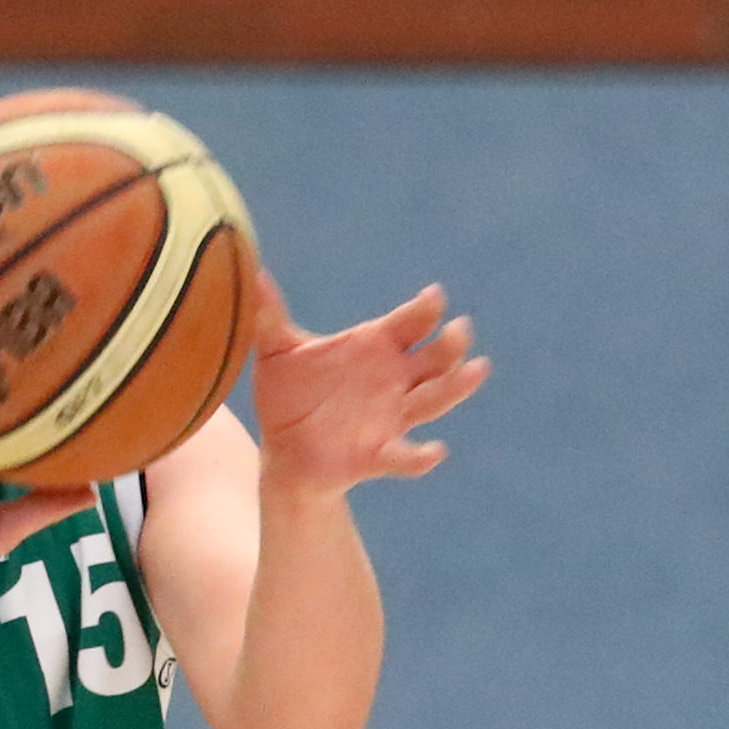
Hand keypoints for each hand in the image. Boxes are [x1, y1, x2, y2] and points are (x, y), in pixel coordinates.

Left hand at [248, 272, 486, 497]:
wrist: (283, 452)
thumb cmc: (288, 395)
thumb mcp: (276, 351)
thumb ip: (269, 315)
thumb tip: (251, 272)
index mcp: (376, 347)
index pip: (410, 324)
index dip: (425, 311)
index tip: (435, 298)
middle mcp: (393, 380)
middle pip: (434, 359)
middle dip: (450, 346)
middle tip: (461, 330)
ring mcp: (390, 417)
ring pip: (432, 400)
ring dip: (455, 388)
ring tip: (477, 371)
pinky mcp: (377, 454)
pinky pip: (404, 457)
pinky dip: (420, 457)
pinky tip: (435, 451)